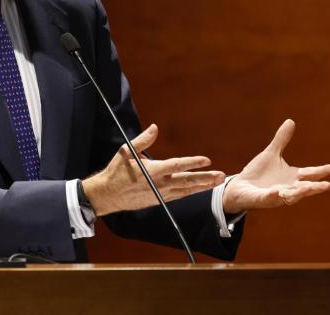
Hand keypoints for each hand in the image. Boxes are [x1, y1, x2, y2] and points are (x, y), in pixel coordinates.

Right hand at [83, 124, 225, 215]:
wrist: (108, 195)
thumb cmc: (117, 171)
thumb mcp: (126, 151)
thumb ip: (143, 140)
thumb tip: (155, 128)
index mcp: (153, 170)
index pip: (177, 165)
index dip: (193, 163)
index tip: (207, 160)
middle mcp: (159, 184)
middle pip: (187, 181)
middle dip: (205, 178)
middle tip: (221, 176)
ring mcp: (160, 194)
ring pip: (186, 190)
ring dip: (203, 186)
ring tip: (217, 182)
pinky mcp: (159, 201)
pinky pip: (179, 196)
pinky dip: (191, 192)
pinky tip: (200, 188)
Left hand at [222, 119, 329, 213]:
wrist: (241, 186)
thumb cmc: (259, 172)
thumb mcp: (271, 153)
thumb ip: (281, 140)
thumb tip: (291, 121)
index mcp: (292, 177)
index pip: (309, 174)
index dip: (321, 171)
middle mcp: (288, 187)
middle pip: (304, 188)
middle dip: (315, 187)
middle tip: (328, 185)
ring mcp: (277, 195)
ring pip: (291, 196)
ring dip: (300, 193)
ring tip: (308, 188)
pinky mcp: (263, 199)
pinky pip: (270, 198)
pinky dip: (274, 195)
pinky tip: (277, 191)